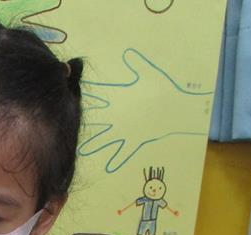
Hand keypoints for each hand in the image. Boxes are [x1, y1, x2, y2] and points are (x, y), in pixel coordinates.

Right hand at [77, 48, 211, 172]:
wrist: (180, 107)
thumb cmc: (165, 88)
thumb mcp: (150, 75)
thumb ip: (138, 65)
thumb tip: (128, 52)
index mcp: (120, 99)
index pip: (100, 98)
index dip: (88, 98)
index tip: (73, 98)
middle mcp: (119, 116)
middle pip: (99, 119)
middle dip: (86, 122)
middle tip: (70, 125)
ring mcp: (125, 130)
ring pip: (106, 137)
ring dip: (95, 143)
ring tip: (82, 149)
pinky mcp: (136, 140)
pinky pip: (124, 151)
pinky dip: (117, 158)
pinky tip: (109, 166)